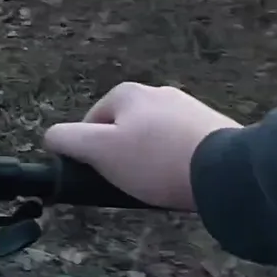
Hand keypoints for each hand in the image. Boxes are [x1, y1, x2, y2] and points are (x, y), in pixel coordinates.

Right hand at [43, 82, 240, 209]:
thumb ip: (66, 140)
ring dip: (147, 159)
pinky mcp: (211, 126)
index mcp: (126, 94)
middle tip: (128, 182)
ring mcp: (187, 107)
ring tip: (156, 183)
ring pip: (150, 138)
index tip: (101, 175)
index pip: (88, 124)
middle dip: (120, 155)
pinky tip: (179, 178)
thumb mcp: (98, 151)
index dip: (88, 153)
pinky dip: (173, 161)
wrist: (224, 171)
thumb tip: (52, 137)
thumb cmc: (155, 160)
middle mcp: (156, 92)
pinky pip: (178, 145)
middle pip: (120, 131)